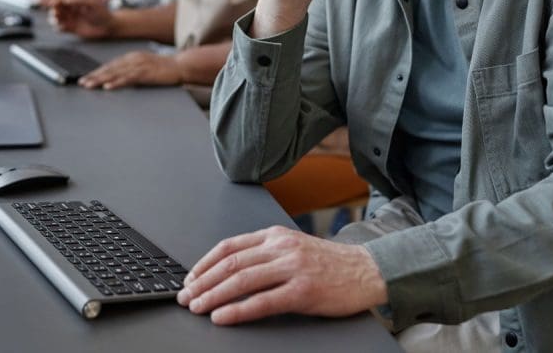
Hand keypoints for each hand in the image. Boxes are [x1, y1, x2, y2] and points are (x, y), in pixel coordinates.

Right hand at [50, 0, 112, 38]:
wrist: (108, 27)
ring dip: (53, 17)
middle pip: (54, 5)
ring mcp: (69, 17)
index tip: (52, 1)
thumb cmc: (102, 12)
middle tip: (54, 10)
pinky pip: (58, 28)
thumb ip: (79, 0)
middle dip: (50, 7)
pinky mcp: (69, 28)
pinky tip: (62, 27)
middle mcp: (69, 7)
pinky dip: (58, 27)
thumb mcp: (92, 3)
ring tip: (57, 18)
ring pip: (54, 16)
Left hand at [78, 51, 180, 89]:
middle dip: (94, 76)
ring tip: (89, 85)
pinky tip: (108, 87)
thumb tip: (118, 78)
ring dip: (100, 79)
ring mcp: (139, 65)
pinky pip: (128, 78)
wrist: (181, 65)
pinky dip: (116, 82)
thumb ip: (131, 70)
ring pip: (115, 73)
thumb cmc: (164, 68)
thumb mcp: (144, 66)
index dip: (96, 71)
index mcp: (131, 57)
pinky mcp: (146, 73)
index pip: (110, 65)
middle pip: (109, 68)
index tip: (85, 78)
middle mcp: (133, 59)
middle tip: (81, 83)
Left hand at [176, 226, 386, 325]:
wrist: (366, 270)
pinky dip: (238, 310)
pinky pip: (263, 301)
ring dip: (214, 295)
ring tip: (198, 307)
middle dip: (202, 282)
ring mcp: (292, 268)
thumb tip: (228, 270)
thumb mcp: (293, 247)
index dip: (204, 263)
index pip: (229, 246)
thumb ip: (264, 253)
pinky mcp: (303, 291)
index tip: (189, 279)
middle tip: (185, 297)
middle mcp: (280, 248)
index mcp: (274, 235)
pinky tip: (223, 317)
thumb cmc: (328, 263)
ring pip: (242, 281)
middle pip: (231, 264)